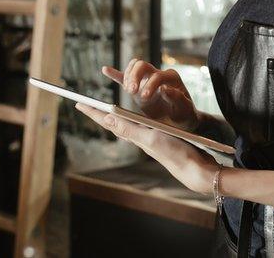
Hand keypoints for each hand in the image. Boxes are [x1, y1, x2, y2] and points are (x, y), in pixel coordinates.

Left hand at [75, 103, 219, 194]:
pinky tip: (133, 120)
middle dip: (99, 114)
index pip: (109, 121)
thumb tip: (107, 118)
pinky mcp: (158, 139)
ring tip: (103, 111)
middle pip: (113, 123)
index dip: (93, 112)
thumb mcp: (150, 138)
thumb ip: (129, 128)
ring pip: (125, 125)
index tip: (79, 103)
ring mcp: (148, 139)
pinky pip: (138, 127)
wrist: (195, 169)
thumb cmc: (175, 153)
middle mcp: (138, 137)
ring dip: (113, 117)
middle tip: (86, 105)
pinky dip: (130, 120)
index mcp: (134, 135)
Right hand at [101, 60, 200, 130]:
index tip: (145, 97)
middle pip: (142, 66)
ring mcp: (147, 79)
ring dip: (128, 76)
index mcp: (171, 78)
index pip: (157, 75)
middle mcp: (158, 74)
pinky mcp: (139, 87)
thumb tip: (165, 88)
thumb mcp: (184, 109)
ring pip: (134, 67)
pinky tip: (105, 70)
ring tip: (128, 91)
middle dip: (135, 77)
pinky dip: (116, 74)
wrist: (181, 119)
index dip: (150, 85)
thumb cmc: (184, 114)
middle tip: (132, 91)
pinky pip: (126, 77)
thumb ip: (177, 98)